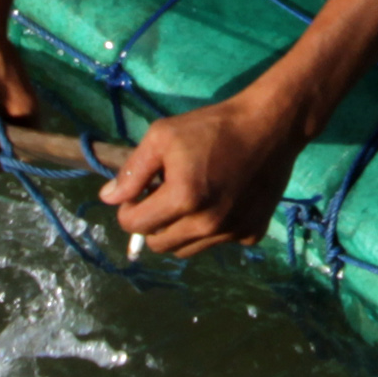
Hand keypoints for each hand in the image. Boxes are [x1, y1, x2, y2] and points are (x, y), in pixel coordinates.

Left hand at [98, 91, 307, 258]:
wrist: (270, 127)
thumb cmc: (212, 127)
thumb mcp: (163, 136)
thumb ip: (132, 171)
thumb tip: (107, 199)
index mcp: (183, 199)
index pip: (134, 225)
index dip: (128, 208)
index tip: (140, 192)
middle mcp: (207, 224)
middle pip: (158, 244)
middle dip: (151, 223)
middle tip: (162, 196)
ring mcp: (232, 233)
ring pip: (186, 250)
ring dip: (179, 230)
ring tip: (190, 200)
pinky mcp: (251, 234)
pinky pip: (217, 244)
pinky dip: (211, 231)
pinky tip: (219, 203)